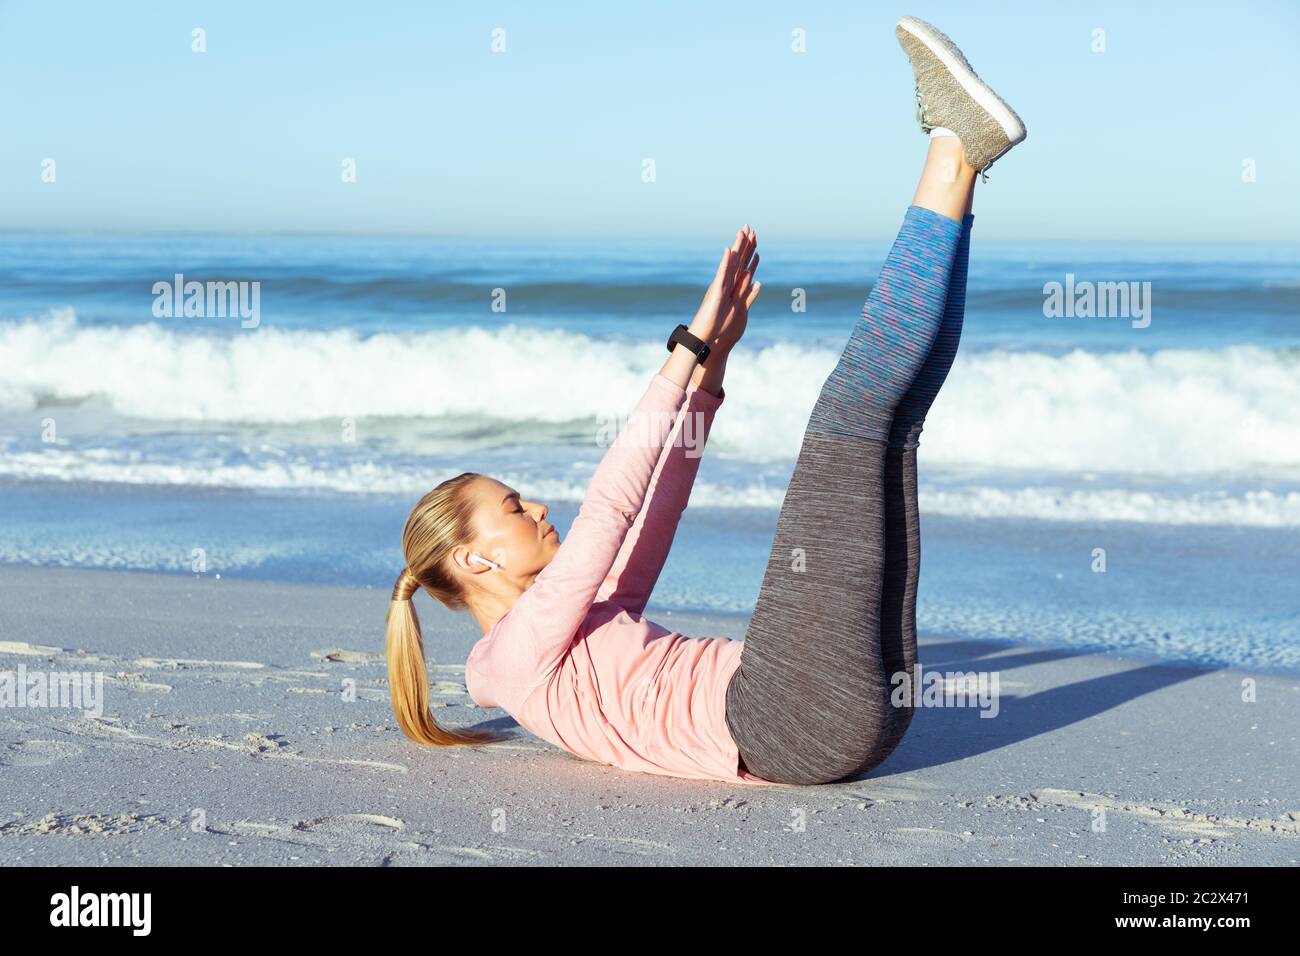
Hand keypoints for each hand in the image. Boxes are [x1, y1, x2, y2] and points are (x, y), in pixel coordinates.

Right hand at [687, 225, 758, 346]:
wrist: (705, 333)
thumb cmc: (720, 323)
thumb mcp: (741, 308)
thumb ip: (749, 295)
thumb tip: (757, 283)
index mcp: (732, 284)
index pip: (743, 263)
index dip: (749, 250)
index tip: (755, 236)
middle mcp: (725, 281)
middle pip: (737, 259)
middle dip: (744, 243)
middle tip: (748, 226)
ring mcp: (720, 285)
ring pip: (731, 263)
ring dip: (736, 248)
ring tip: (741, 233)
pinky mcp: (716, 291)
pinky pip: (722, 275)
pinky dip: (726, 263)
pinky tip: (729, 252)